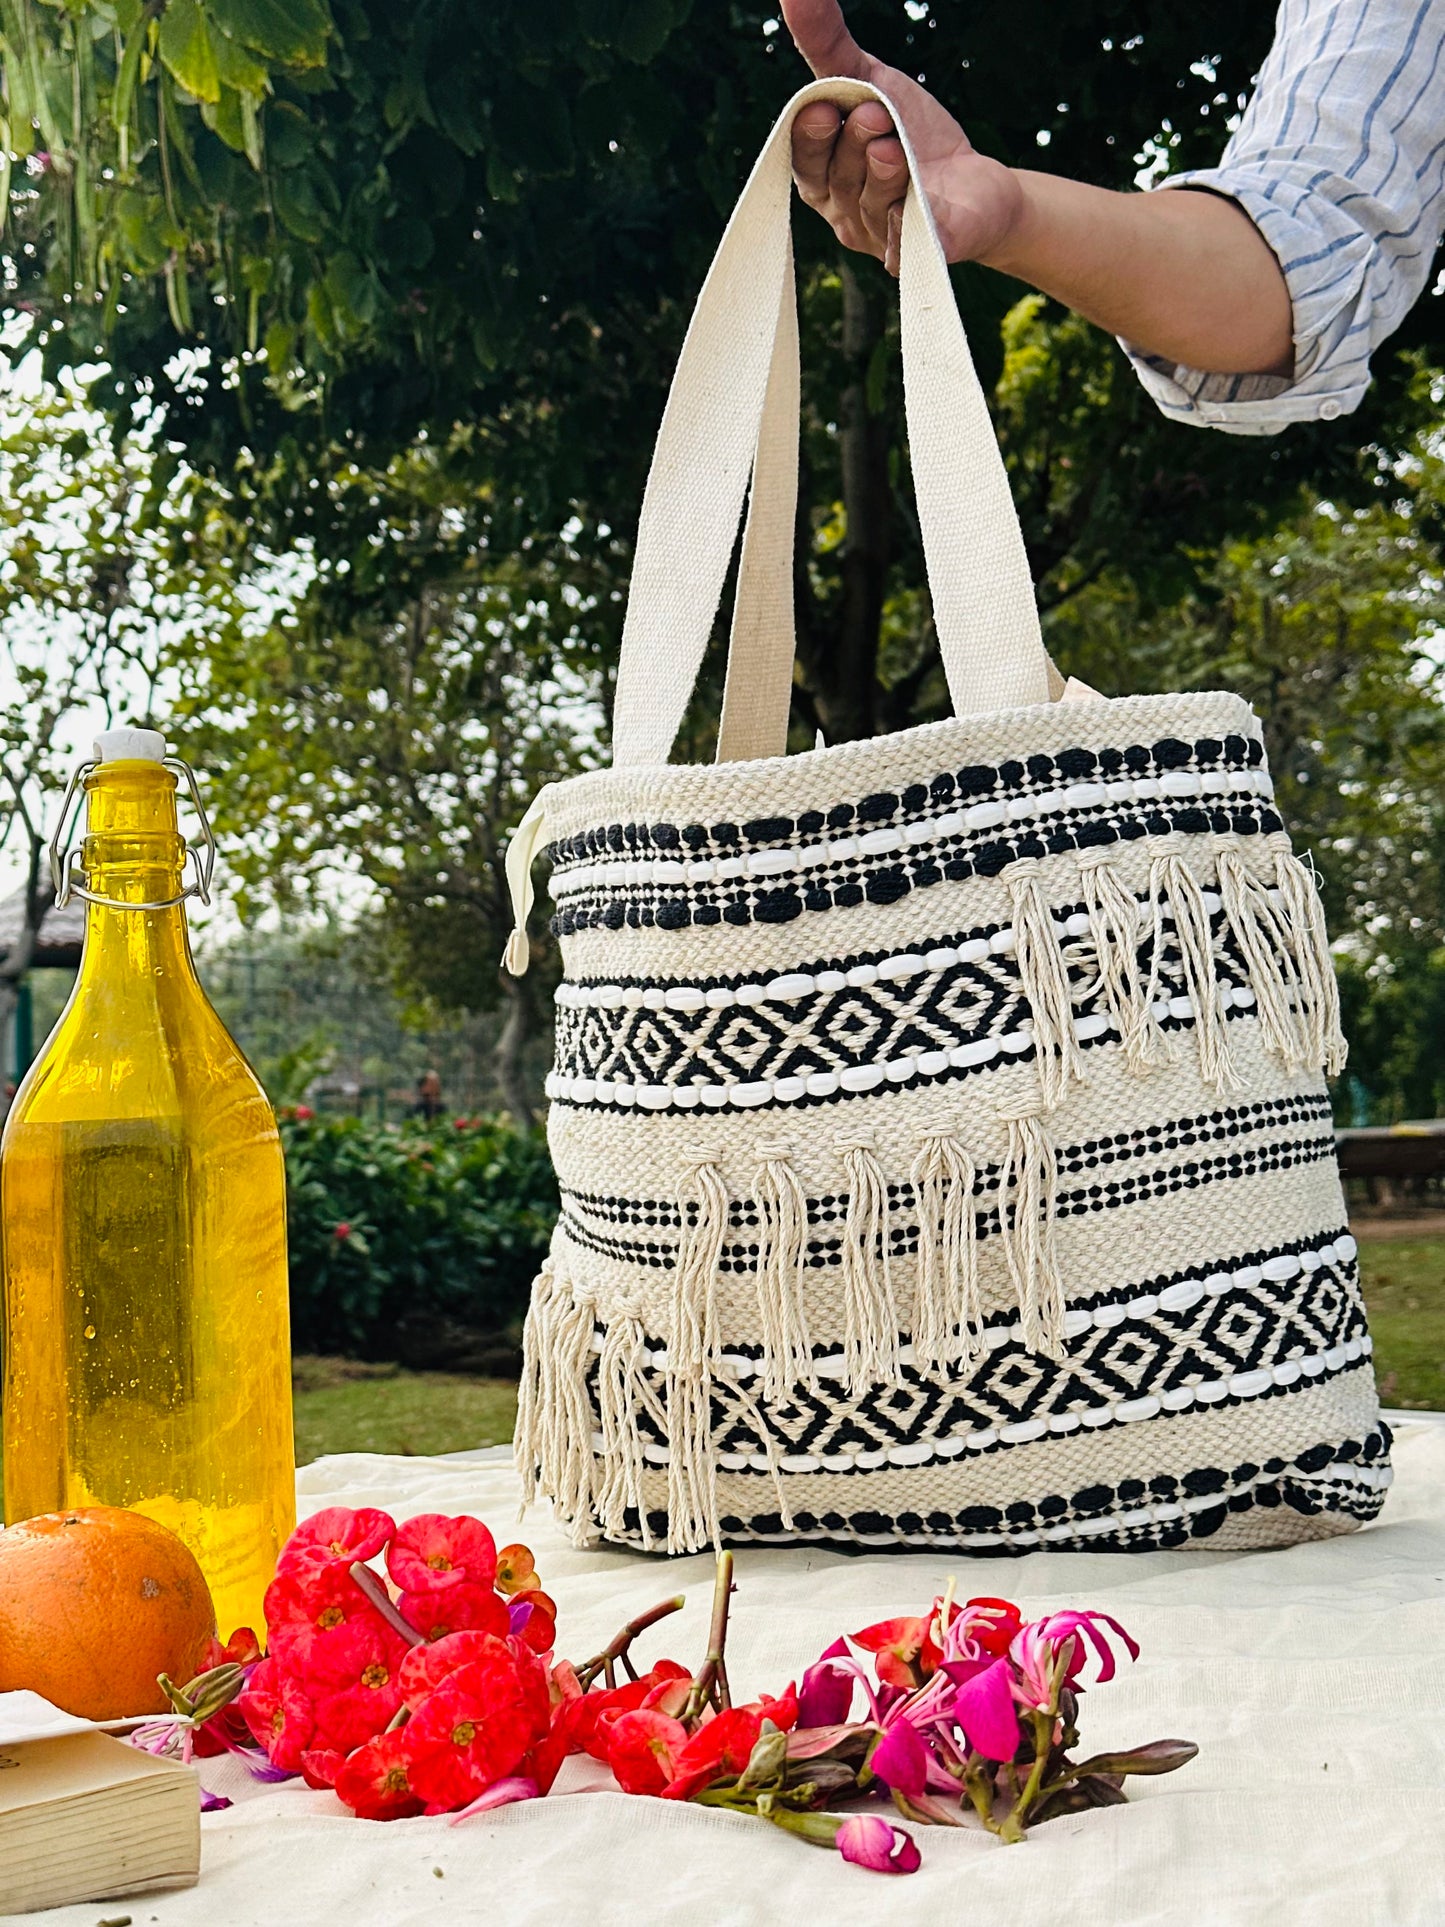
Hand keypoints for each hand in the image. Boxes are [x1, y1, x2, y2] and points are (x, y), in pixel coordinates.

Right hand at [780, 0, 1022, 273]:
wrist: (977, 182)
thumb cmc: (916, 136)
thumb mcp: (871, 82)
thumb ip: (829, 44)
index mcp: (825, 178)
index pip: (802, 163)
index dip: (808, 140)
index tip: (821, 108)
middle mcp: (845, 214)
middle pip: (837, 183)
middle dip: (851, 147)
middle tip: (874, 114)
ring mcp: (878, 240)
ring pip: (871, 206)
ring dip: (882, 173)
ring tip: (895, 146)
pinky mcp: (918, 257)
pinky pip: (903, 246)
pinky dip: (903, 223)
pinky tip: (910, 204)